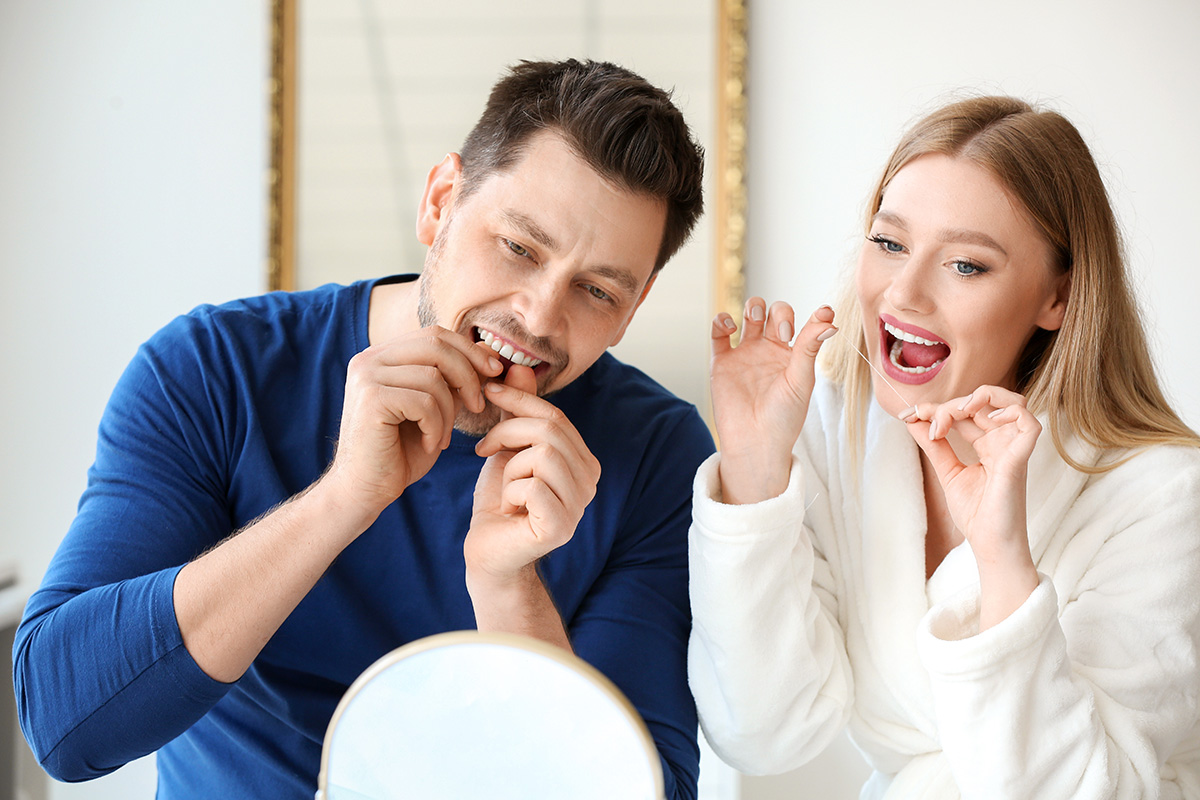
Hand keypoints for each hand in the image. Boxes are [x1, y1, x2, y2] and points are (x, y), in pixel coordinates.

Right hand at [322, 326, 502, 521]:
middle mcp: (369, 359)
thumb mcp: (437, 409)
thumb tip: (490, 351)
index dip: (469, 350)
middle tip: (478, 406)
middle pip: (436, 346)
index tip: (494, 371)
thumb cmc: (402, 452)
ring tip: (442, 437)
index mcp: (383, 356)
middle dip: (468, 375)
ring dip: (450, 412)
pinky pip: (425, 402)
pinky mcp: (371, 399)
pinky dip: (437, 427)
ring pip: (434, 378)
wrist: (365, 489)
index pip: (435, 335)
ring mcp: (366, 376)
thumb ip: (456, 381)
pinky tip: (430, 444)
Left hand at [465, 365, 600, 585]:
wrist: (488, 552)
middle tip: (484, 449)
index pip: (556, 416)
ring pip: (541, 454)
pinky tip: (510, 508)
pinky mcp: (560, 526)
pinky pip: (531, 484)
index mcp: (584, 462)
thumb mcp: (508, 447)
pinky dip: (510, 491)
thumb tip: (519, 366)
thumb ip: (519, 410)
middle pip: (549, 431)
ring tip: (506, 488)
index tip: (488, 392)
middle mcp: (591, 482)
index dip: (520, 398)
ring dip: (509, 467)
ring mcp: (579, 506)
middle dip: (507, 432)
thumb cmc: (499, 501)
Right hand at [712, 298, 837, 503]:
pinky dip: (720, 322)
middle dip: (779, 313)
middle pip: (774, 313)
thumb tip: (828, 318)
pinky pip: (718, 334)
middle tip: (782, 334)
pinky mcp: (722, 362)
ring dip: (753, 307)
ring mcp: (745, 354)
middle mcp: (769, 351)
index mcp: (792, 356)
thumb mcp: (802, 380)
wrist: (755, 442)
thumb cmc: (783, 418)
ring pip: (748, 316)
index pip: (802, 324)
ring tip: (754, 318)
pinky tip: (729, 326)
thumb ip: (810, 346)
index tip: (822, 314)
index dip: (810, 316)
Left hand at [904, 385, 1040, 625]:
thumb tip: (913, 420)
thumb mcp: (947, 472)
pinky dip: (1010, 412)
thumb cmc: (976, 514)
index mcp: (989, 445)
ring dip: (982, 398)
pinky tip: (983, 418)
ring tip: (955, 413)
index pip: (966, 412)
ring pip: (1014, 403)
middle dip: (948, 405)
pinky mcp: (1018, 461)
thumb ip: (935, 445)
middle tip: (922, 418)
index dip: (937, 408)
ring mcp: (1013, 450)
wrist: (988, 545)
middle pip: (984, 404)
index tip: (907, 414)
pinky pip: (1029, 424)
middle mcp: (1004, 443)